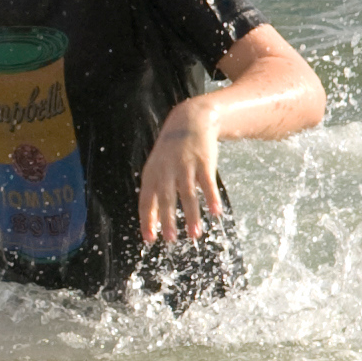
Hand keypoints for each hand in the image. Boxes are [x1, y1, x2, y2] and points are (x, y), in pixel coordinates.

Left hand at [135, 104, 227, 247]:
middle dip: (167, 220)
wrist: (189, 120)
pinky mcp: (203, 162)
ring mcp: (185, 166)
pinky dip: (211, 198)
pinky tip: (216, 212)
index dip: (147, 220)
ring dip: (191, 215)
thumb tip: (154, 220)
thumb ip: (154, 191)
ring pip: (187, 194)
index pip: (145, 201)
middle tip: (170, 240)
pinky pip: (207, 183)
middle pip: (165, 199)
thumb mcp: (156, 167)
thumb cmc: (171, 151)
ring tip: (195, 234)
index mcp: (152, 174)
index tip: (149, 239)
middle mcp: (166, 171)